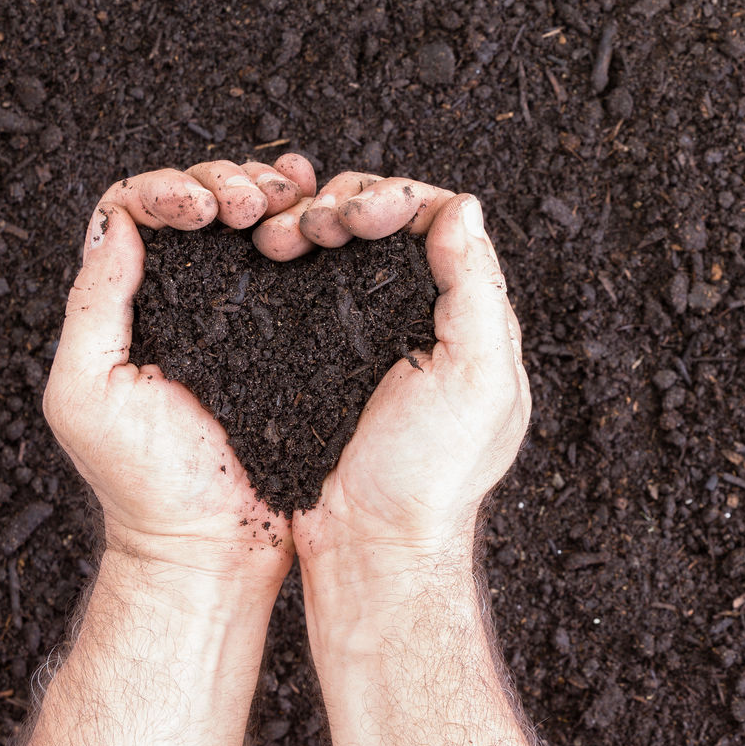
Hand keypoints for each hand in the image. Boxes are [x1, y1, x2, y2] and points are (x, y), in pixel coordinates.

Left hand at [43, 157, 315, 602]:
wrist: (217, 546)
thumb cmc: (147, 485)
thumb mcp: (87, 393)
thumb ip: (94, 306)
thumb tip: (120, 224)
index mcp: (134, 303)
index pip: (140, 208)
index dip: (171, 189)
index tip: (202, 211)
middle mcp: (189, 299)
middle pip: (203, 199)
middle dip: (228, 181)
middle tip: (250, 204)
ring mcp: (248, 314)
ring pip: (258, 220)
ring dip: (273, 194)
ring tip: (289, 203)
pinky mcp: (300, 334)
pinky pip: (306, 261)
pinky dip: (313, 223)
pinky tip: (322, 212)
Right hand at [293, 190, 529, 576]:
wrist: (369, 545)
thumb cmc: (431, 475)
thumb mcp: (478, 380)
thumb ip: (478, 290)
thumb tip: (464, 205)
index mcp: (471, 318)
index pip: (440, 222)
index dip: (396, 201)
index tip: (359, 214)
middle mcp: (423, 316)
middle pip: (384, 222)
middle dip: (344, 204)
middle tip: (311, 226)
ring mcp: (368, 332)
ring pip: (339, 243)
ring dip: (308, 222)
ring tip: (278, 238)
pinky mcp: (319, 351)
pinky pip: (306, 279)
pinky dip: (286, 253)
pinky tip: (266, 253)